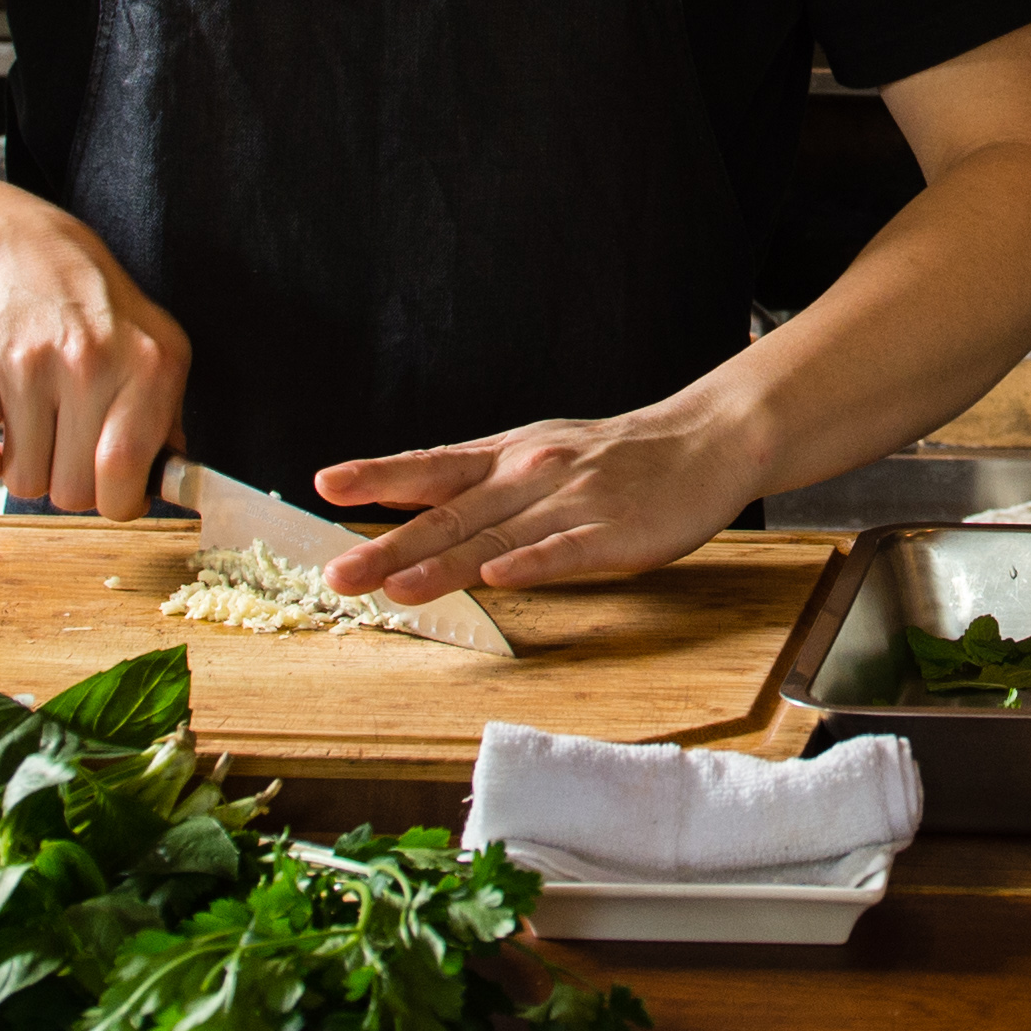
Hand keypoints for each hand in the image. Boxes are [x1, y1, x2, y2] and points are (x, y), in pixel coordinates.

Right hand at [0, 217, 189, 519]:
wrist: (36, 263)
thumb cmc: (108, 322)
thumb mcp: (163, 354)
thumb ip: (170, 424)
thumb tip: (169, 487)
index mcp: (148, 366)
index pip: (123, 471)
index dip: (120, 502)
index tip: (118, 494)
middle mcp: (89, 361)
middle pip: (72, 491)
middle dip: (76, 488)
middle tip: (77, 455)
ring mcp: (29, 363)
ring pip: (23, 481)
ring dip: (33, 472)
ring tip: (46, 433)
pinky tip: (6, 434)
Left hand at [310, 402, 770, 601]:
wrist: (703, 442)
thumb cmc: (615, 458)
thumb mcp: (535, 453)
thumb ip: (475, 482)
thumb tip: (404, 501)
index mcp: (506, 457)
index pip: (431, 466)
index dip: (379, 476)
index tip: (327, 484)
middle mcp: (529, 475)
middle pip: (451, 516)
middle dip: (389, 546)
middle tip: (339, 574)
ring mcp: (570, 504)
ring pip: (497, 538)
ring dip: (445, 566)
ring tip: (397, 588)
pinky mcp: (613, 533)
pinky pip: (565, 552)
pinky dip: (532, 564)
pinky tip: (501, 577)